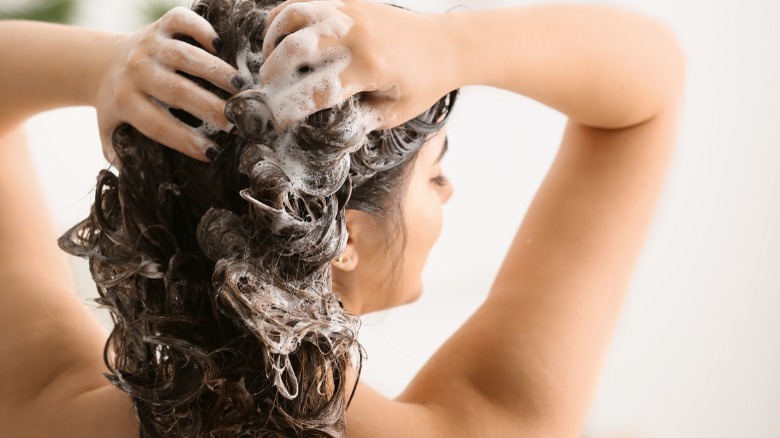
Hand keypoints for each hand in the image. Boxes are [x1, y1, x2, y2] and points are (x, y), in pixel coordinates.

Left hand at [95, 7, 239, 162]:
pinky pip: (180, 21)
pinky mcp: (159, 26)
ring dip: (215, 71)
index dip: (185, 140)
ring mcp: (148, 45)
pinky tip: (219, 44)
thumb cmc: (118, 106)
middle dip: (209, 108)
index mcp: (125, 101)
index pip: (157, 124)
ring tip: (240, 87)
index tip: (212, 153)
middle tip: (235, 122)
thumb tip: (139, 178)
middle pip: (176, 90)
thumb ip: (121, 155)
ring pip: (184, 56)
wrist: (101, 64)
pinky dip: (200, 28)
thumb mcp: (110, 133)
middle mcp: (135, 70)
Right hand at [251, 0, 455, 130]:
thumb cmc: (424, 84)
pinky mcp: (349, 3)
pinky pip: (305, 4)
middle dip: (273, 75)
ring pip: (293, 17)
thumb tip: (322, 127)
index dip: (290, 109)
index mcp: (371, 68)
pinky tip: (279, 39)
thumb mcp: (394, 114)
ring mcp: (351, 14)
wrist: (448, 44)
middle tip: (268, 92)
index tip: (277, 122)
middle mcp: (358, 36)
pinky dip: (284, 19)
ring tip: (269, 62)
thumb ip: (358, 121)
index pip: (316, 91)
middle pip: (296, 51)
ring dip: (272, 41)